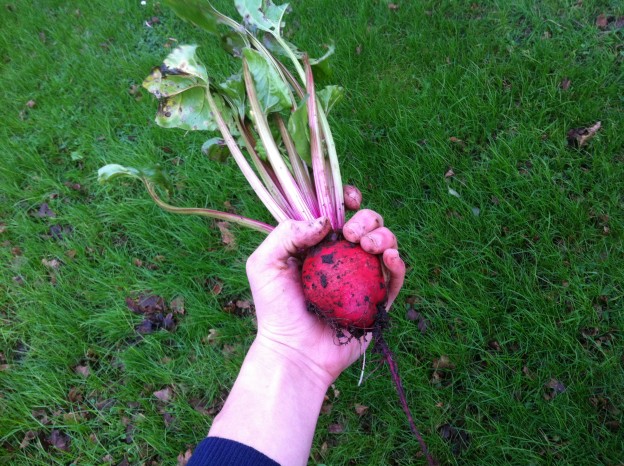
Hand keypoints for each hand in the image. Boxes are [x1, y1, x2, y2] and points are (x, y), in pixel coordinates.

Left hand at [246, 207, 405, 386]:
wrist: (294, 351)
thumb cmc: (275, 309)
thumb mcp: (265, 264)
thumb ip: (287, 233)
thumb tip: (325, 221)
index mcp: (318, 245)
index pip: (339, 213)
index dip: (346, 200)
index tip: (349, 200)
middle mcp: (343, 258)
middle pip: (367, 224)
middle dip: (366, 219)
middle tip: (351, 235)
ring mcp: (363, 278)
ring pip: (385, 244)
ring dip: (383, 236)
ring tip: (368, 246)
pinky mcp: (378, 300)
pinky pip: (396, 277)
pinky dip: (398, 263)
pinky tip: (390, 257)